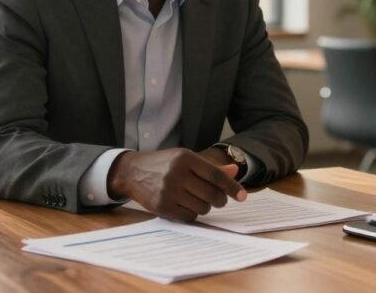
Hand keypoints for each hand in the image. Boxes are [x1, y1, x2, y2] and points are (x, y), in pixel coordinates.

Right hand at [107, 148, 245, 221]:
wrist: (132, 171)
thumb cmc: (164, 164)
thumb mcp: (186, 159)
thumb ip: (210, 167)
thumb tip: (234, 172)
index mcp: (186, 158)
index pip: (216, 175)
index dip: (232, 187)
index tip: (243, 196)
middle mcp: (177, 173)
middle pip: (212, 194)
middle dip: (220, 200)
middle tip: (219, 200)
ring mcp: (168, 191)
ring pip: (202, 207)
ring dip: (206, 207)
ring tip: (198, 200)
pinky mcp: (161, 206)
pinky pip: (188, 216)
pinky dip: (193, 214)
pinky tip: (187, 206)